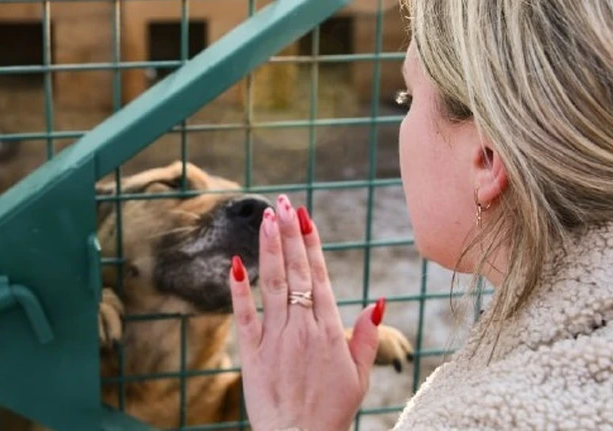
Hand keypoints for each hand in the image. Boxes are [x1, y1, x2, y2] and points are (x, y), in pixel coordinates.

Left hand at [229, 194, 385, 430]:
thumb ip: (366, 336)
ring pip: (272, 285)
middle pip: (295, 272)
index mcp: (328, 330)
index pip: (318, 276)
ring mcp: (275, 339)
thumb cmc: (331, 410)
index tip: (304, 216)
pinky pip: (244, 317)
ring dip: (269, 250)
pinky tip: (235, 264)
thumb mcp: (359, 375)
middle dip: (290, 234)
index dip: (310, 243)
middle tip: (283, 203)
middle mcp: (301, 328)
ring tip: (267, 219)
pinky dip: (238, 291)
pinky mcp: (252, 353)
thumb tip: (377, 301)